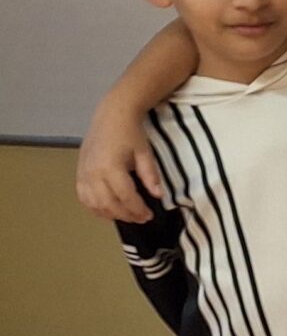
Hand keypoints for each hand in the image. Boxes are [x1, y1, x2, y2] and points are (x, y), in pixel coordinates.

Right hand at [76, 104, 161, 223]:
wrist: (111, 116)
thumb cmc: (130, 133)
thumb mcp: (145, 153)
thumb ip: (150, 175)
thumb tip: (158, 195)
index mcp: (110, 167)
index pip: (125, 197)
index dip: (138, 209)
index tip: (149, 215)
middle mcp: (93, 173)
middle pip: (108, 204)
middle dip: (126, 215)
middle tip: (141, 218)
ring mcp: (83, 174)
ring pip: (94, 204)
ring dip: (110, 214)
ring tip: (127, 216)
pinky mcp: (79, 173)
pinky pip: (83, 197)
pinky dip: (95, 207)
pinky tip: (108, 210)